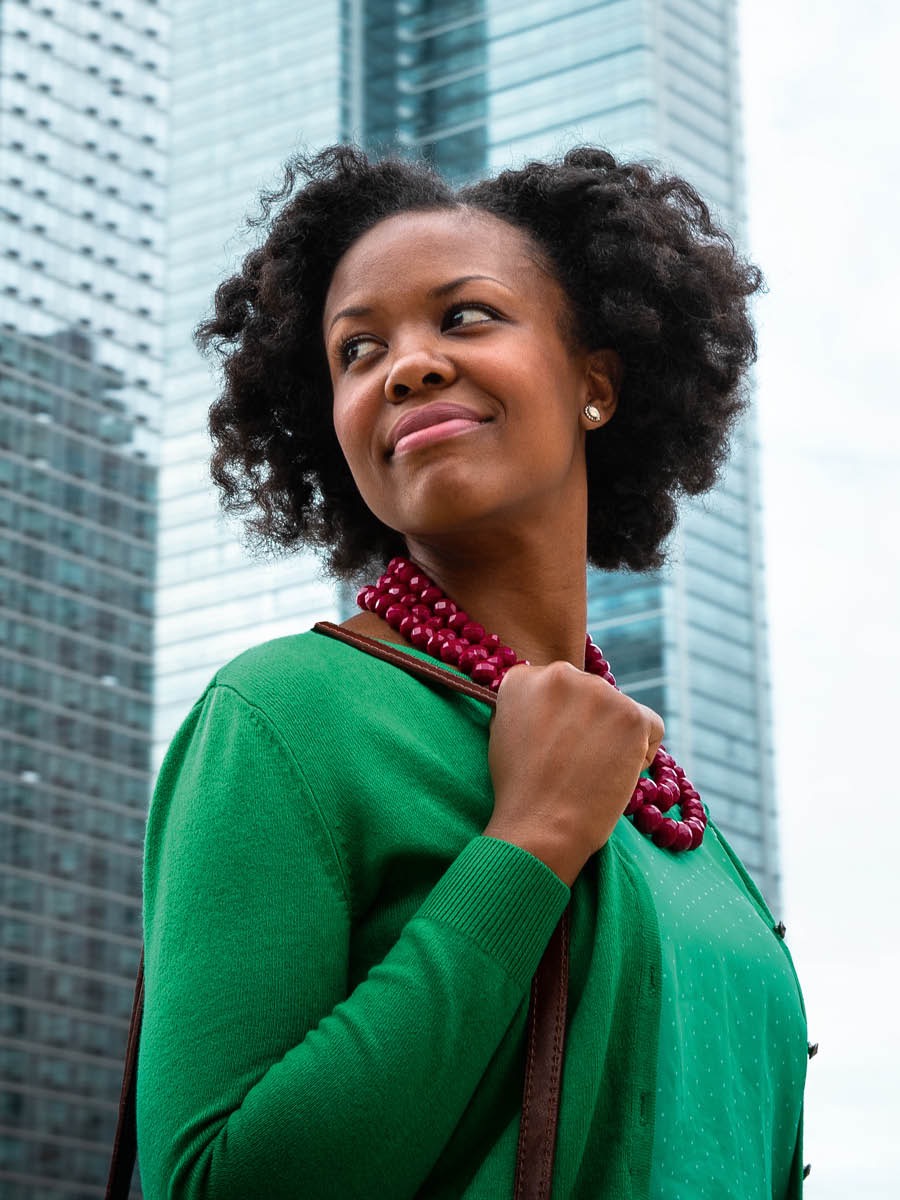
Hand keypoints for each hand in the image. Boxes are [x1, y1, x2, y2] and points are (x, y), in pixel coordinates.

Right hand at [483, 661, 663, 885]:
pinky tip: (618, 770)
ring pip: (619, 708)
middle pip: (588, 693)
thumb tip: (554, 700)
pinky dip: (643, 747)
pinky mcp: (632, 715)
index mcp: (525, 677)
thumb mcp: (505, 733)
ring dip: (611, 734)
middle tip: (573, 761)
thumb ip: (528, 705)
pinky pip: (650, 724)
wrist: (540, 826)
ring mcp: (599, 693)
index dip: (558, 718)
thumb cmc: (519, 790)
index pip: (554, 684)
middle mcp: (561, 674)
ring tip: (591, 769)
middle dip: (586, 722)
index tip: (552, 745)